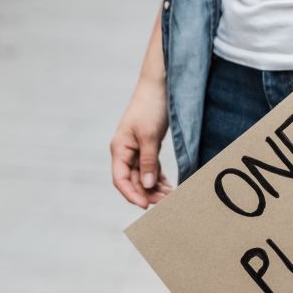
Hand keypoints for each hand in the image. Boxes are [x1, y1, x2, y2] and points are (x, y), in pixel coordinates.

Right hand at [110, 77, 171, 208]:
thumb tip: (148, 185)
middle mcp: (125, 152)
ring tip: (172, 197)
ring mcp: (136, 150)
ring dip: (156, 188)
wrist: (158, 85)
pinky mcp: (148, 147)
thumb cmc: (150, 106)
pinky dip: (160, 179)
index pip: (120, 180)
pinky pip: (151, 169)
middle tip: (167, 204)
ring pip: (144, 177)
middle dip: (149, 194)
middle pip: (134, 181)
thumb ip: (148, 161)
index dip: (132, 195)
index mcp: (120, 149)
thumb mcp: (150, 135)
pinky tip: (170, 187)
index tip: (146, 206)